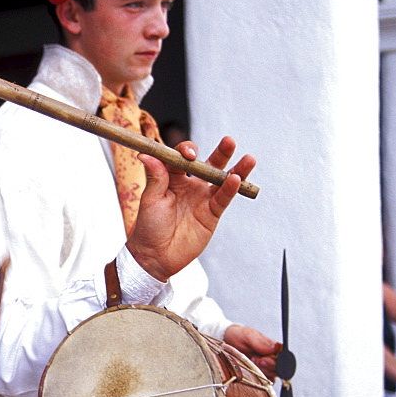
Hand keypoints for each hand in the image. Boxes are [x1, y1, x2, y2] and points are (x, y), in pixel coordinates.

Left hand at [127, 137, 255, 281]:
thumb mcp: (150, 199)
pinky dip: (230, 190)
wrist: (155, 255)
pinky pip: (223, 199)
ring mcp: (202, 199)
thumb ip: (155, 177)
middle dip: (220, 153)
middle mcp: (190, 185)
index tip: (189, 154)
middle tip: (229, 141)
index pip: (182, 158)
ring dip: (235, 169)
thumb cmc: (149, 226)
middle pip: (208, 164)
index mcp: (172, 178)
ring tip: (248, 159)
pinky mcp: (212, 214)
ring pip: (221, 180)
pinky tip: (236, 180)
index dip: (186, 152)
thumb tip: (147, 154)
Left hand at [224, 324, 279, 380]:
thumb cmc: (239, 336)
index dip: (277, 362)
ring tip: (250, 362)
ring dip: (260, 372)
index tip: (263, 359)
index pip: (284, 359)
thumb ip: (261, 342)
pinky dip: (256, 379)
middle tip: (255, 360)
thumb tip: (276, 347)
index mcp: (274, 349)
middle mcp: (272, 360)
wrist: (226, 341)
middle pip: (279, 370)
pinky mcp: (258, 377)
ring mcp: (265, 369)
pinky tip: (248, 371)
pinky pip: (263, 384)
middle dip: (267, 367)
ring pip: (271, 378)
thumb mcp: (248, 335)